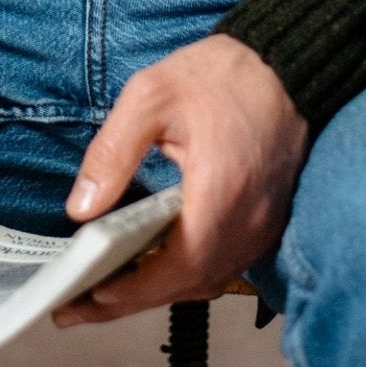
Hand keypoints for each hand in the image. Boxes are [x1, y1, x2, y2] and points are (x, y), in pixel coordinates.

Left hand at [52, 34, 308, 326]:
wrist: (285, 63)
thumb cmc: (222, 75)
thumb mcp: (151, 96)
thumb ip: (112, 153)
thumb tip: (81, 208)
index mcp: (221, 195)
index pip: (175, 268)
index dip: (130, 291)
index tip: (87, 298)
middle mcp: (249, 224)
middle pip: (188, 285)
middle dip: (132, 299)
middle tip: (80, 302)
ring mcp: (264, 228)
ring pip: (207, 280)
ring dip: (160, 287)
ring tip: (107, 285)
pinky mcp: (267, 224)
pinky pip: (223, 264)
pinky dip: (186, 271)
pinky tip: (153, 259)